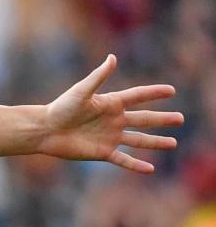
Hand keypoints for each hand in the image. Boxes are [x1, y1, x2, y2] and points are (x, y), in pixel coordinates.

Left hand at [40, 54, 183, 173]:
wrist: (45, 130)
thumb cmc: (61, 108)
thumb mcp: (81, 91)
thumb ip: (98, 77)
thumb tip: (113, 58)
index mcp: (110, 103)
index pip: (138, 96)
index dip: (154, 93)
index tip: (171, 90)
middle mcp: (113, 120)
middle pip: (144, 119)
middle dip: (162, 119)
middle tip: (180, 118)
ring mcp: (109, 137)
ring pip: (138, 140)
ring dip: (156, 142)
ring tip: (173, 143)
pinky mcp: (102, 152)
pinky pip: (123, 159)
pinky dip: (136, 164)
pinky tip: (150, 168)